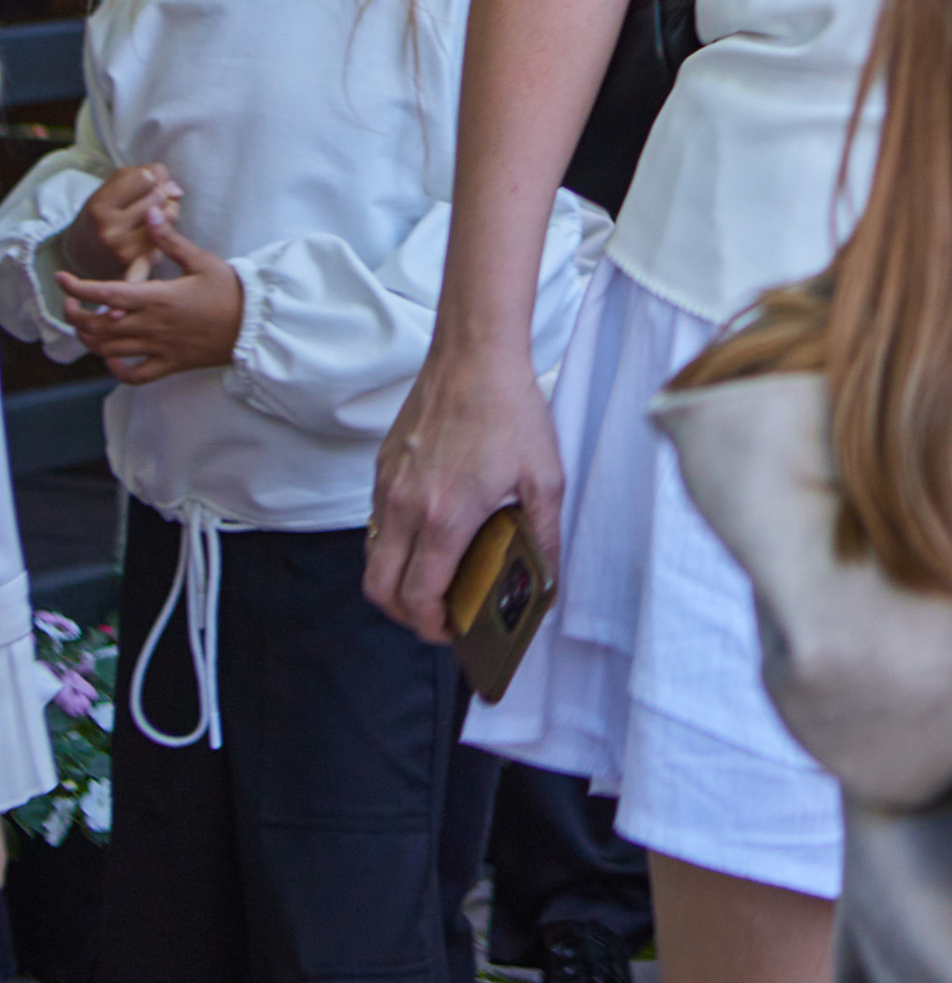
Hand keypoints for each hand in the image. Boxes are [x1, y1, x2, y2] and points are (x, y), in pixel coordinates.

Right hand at [57, 165, 180, 284]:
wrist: (86, 253)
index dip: (147, 177)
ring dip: (165, 211)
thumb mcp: (114, 185)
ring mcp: (125, 250)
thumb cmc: (106, 211)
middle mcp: (110, 231)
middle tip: (141, 203)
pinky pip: (169, 235)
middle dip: (158, 194)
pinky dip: (164, 230)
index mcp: (99, 207)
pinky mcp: (141, 263)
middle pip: (159, 196)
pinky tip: (149, 233)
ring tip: (146, 216)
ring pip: (169, 215)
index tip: (137, 185)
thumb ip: (148, 175)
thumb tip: (177, 193)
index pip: (146, 178)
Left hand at [60, 215, 241, 379]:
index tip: (61, 278)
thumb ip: (170, 240)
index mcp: (157, 298)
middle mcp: (151, 325)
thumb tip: (151, 212)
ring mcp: (158, 348)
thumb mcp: (202, 260)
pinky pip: (134, 375)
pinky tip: (113, 358)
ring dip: (89, 339)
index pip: (105, 293)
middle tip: (72, 302)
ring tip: (87, 324)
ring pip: (108, 350)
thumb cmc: (231, 290)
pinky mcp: (170, 364)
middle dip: (75, 315)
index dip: (78, 287)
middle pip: (96, 327)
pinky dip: (116, 369)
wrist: (255, 324)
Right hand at [366, 333, 563, 642]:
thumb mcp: (545, 477)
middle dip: (405, 615)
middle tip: (439, 614)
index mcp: (445, 517)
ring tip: (434, 578)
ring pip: (373, 558)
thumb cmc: (511, 411)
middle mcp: (405, 508)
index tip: (454, 629)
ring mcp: (388, 487)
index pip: (418, 597)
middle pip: (380, 590)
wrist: (474, 353)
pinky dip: (393, 544)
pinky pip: (376, 523)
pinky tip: (428, 533)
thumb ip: (544, 536)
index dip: (432, 626)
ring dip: (395, 580)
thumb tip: (547, 580)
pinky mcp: (382, 468)